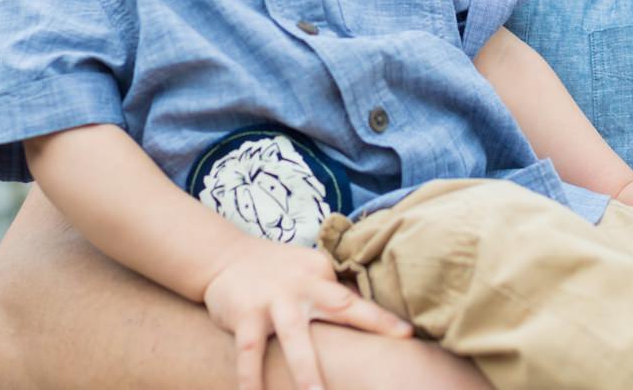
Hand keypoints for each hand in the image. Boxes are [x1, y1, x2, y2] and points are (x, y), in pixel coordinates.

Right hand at [202, 235, 413, 389]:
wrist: (223, 255)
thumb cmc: (277, 272)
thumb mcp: (309, 272)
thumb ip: (333, 293)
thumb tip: (370, 319)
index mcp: (322, 275)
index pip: (356, 299)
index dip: (382, 318)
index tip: (408, 335)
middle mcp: (302, 285)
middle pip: (340, 307)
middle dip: (364, 326)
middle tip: (386, 360)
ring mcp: (273, 300)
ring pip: (293, 338)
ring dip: (305, 370)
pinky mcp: (245, 315)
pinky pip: (248, 354)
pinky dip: (250, 380)